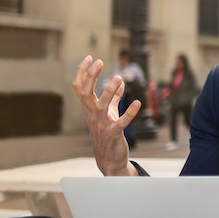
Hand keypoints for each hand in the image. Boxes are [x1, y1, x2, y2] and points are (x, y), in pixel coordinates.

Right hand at [71, 55, 138, 175]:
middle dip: (91, 77)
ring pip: (101, 106)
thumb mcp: (110, 113)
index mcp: (90, 108)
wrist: (110, 160)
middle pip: (86, 93)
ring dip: (109, 92)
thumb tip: (120, 82)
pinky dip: (129, 113)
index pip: (80, 88)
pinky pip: (120, 123)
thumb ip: (114, 98)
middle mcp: (93, 115)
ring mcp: (102, 125)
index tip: (89, 57)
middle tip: (98, 61)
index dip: (83, 73)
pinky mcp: (114, 134)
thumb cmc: (108, 133)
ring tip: (118, 78)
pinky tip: (137, 103)